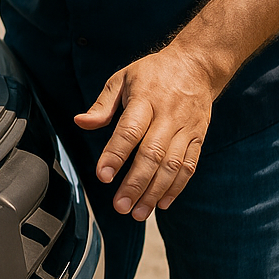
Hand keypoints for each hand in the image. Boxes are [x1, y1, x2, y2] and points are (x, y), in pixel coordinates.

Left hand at [73, 45, 214, 219]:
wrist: (196, 65)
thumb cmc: (153, 72)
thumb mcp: (123, 78)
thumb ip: (103, 104)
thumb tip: (80, 122)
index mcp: (145, 99)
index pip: (129, 131)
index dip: (116, 155)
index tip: (103, 175)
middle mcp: (167, 115)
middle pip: (152, 154)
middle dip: (136, 183)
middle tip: (120, 206)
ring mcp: (185, 128)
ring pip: (172, 165)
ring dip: (155, 192)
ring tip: (139, 212)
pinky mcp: (198, 138)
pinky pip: (189, 166)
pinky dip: (176, 187)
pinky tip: (162, 203)